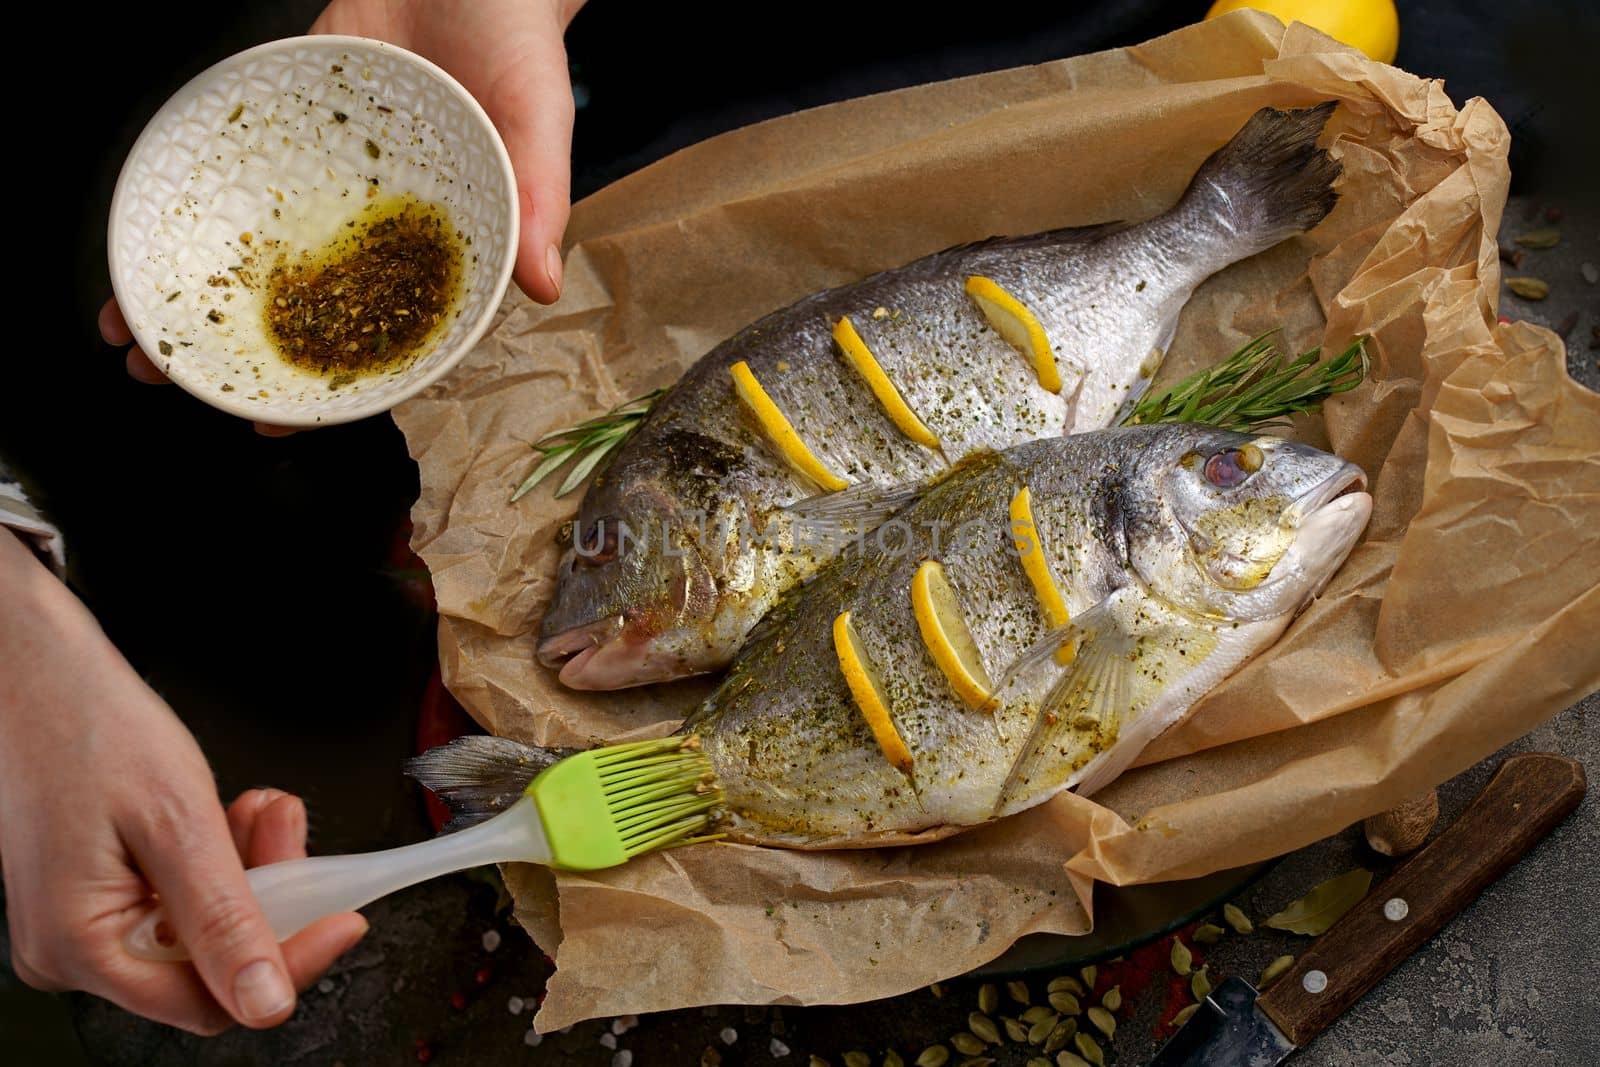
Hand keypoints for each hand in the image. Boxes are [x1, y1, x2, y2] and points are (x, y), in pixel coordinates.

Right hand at [0, 530, 366, 1032]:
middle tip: (289, 833)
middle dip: (269, 897)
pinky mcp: (100, 895)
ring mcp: (85, 924)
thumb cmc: (91, 731)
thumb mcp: (177, 824)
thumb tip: (267, 1001)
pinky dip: (221, 861)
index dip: (287, 962)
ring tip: (259, 810)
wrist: (42, 678)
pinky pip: (182, 900)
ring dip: (250, 870)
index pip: (209, 1002)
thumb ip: (225, 918)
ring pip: (205, 926)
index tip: (344, 917)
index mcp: (80, 947)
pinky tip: (229, 815)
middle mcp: (74, 951)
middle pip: (211, 963)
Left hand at [101, 0, 584, 430]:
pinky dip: (196, 205)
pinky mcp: (294, 128)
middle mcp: (380, 226)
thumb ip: (541, 198)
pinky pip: (241, 173)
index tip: (273, 424)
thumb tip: (541, 285)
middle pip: (306, 304)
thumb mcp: (541, 118)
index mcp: (444, 247)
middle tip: (168, 376)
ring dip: (199, 285)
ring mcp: (331, 182)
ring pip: (263, 248)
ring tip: (130, 318)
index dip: (328, 388)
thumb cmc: (519, 40)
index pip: (383, 337)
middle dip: (237, 347)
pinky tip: (153, 229)